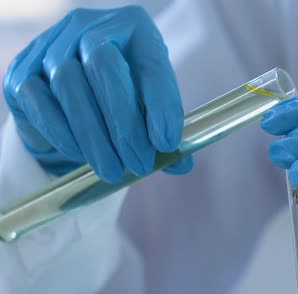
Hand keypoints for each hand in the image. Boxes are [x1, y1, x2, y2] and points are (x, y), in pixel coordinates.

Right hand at [2, 6, 193, 182]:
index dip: (161, 104)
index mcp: (135, 28)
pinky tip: (80, 154)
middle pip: (103, 65)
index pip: (151, 62)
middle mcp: (91, 26)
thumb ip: (166, 133)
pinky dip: (63, 132)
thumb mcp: (151, 107)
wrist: (74, 96)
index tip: (167, 143)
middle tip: (140, 165)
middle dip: (124, 124)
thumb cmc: (124, 98)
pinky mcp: (22, 70)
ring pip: (68, 83)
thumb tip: (181, 164)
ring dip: (94, 136)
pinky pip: (38, 99)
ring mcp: (52, 44)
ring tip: (114, 170)